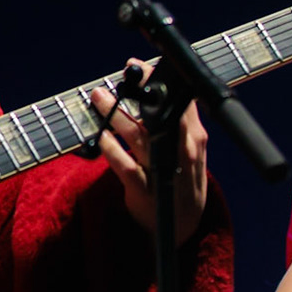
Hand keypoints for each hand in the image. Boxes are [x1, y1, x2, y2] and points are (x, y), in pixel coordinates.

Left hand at [90, 60, 208, 245]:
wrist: (181, 226)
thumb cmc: (181, 178)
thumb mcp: (189, 148)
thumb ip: (177, 119)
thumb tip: (155, 86)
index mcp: (194, 138)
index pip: (179, 102)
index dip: (157, 81)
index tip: (135, 65)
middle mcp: (181, 153)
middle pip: (160, 116)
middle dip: (138, 93)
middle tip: (118, 77)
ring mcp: (162, 171)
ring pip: (138, 137)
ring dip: (115, 115)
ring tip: (98, 97)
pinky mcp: (143, 190)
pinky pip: (124, 166)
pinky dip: (110, 149)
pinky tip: (99, 136)